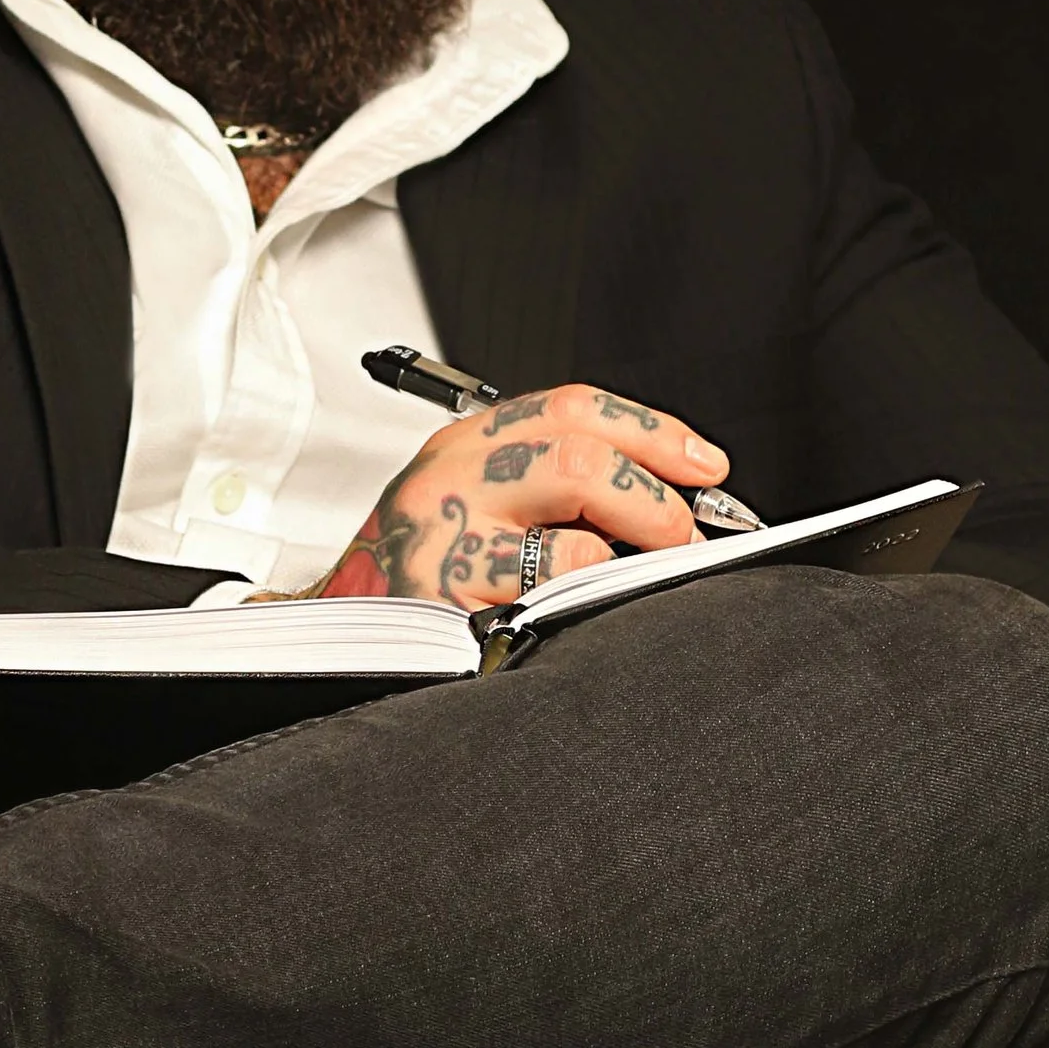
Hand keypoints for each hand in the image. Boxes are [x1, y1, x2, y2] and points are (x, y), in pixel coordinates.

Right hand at [313, 384, 731, 612]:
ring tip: (640, 571)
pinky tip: (577, 608)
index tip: (704, 465)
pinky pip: (553, 588)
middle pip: (580, 452)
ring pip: (575, 520)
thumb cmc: (422, 580)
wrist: (343, 640)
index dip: (652, 431)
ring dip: (631, 548)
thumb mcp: (476, 505)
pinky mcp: (449, 597)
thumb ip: (551, 483)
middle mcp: (449, 477)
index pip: (573, 407)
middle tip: (683, 533)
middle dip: (652, 494)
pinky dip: (588, 596)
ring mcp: (444, 536)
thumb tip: (671, 490)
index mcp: (464, 444)